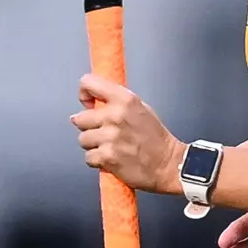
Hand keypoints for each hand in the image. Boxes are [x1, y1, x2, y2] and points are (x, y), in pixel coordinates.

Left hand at [71, 74, 182, 193]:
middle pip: (79, 118)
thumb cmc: (156, 138)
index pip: (88, 83)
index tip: (88, 103)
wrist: (168, 164)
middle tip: (106, 132)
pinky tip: (113, 158)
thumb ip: (116, 102)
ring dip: (94, 145)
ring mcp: (110, 136)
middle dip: (90, 127)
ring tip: (111, 146)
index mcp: (125, 100)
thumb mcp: (141, 108)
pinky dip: (98, 160)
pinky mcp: (106, 156)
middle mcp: (115, 115)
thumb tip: (90, 104)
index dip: (85, 94)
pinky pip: (88, 157)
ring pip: (82, 139)